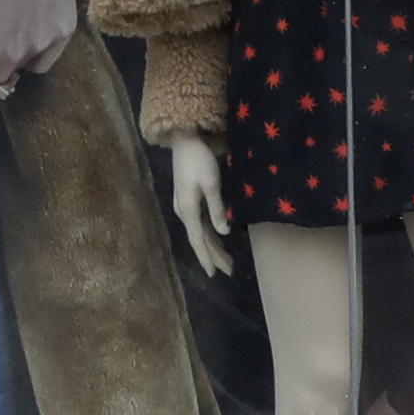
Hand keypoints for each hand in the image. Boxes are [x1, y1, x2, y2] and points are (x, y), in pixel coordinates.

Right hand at [168, 132, 235, 274]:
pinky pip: (200, 223)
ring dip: (213, 246)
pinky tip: (219, 239)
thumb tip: (223, 232)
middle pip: (200, 239)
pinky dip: (210, 233)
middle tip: (229, 270)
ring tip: (227, 260)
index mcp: (187, 210)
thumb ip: (216, 209)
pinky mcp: (189, 200)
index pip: (198, 240)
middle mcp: (184, 212)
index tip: (214, 274)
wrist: (184, 141)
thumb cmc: (199, 160)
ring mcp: (185, 206)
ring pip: (200, 232)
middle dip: (214, 255)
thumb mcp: (211, 184)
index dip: (206, 257)